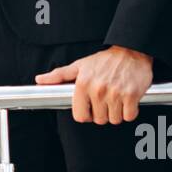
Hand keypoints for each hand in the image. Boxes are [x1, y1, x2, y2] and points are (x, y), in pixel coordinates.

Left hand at [34, 46, 153, 123]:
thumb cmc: (105, 60)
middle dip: (103, 113)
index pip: (80, 116)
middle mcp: (98, 89)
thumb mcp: (79, 65)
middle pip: (99, 120)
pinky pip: (129, 116)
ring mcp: (115, 93)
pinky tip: (127, 100)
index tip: (91, 108)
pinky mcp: (132, 95)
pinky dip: (129, 111)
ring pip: (114, 120)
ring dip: (116, 113)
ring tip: (116, 98)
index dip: (86, 114)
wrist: (131, 51)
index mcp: (83, 84)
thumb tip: (39, 80)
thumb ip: (59, 75)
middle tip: (106, 100)